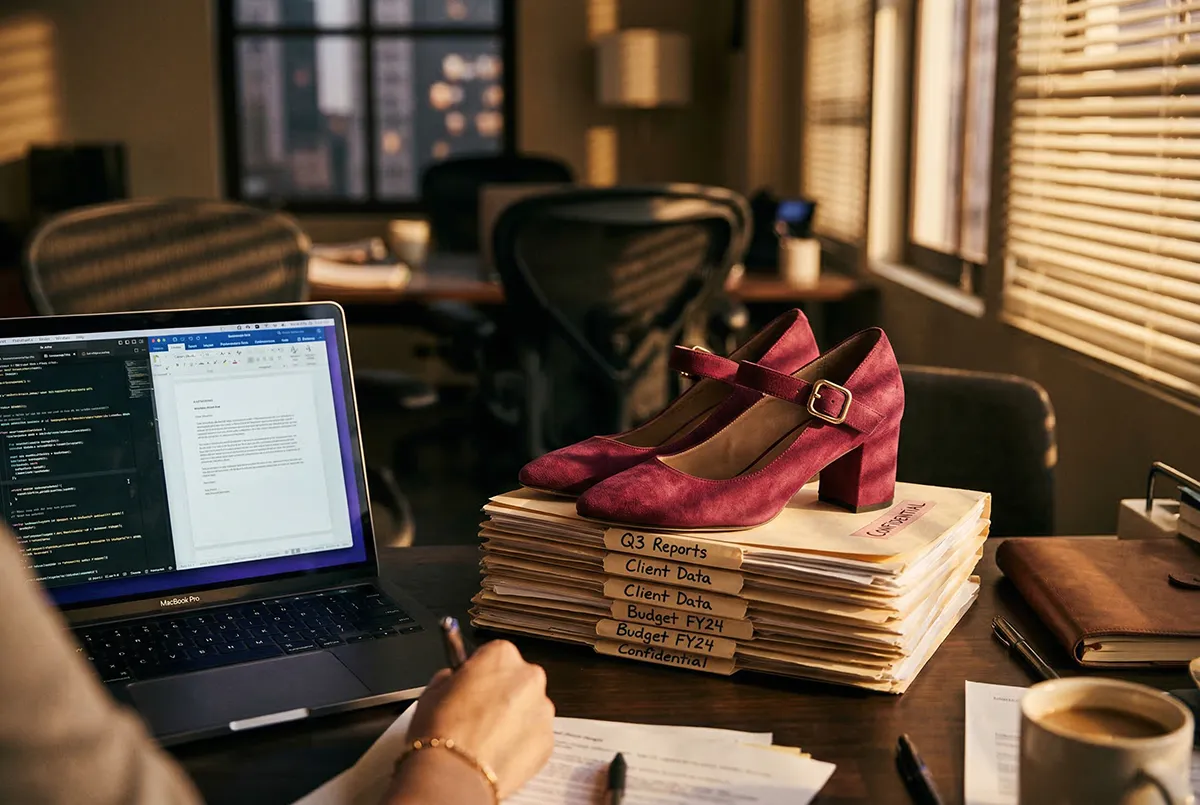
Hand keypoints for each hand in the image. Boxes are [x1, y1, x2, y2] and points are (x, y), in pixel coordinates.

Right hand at [391, 640, 554, 801]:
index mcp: (501, 656)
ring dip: (514, 719)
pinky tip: (498, 753)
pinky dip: (521, 743)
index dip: (480, 673)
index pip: (494, 655)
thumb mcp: (432, 691)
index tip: (472, 686)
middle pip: (517, 680)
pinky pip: (535, 736)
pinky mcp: (548, 740)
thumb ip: (450, 678)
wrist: (453, 774)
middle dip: (501, 694)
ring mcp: (542, 710)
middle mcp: (529, 677)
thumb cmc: (442, 731)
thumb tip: (454, 680)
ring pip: (529, 708)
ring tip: (486, 739)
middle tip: (478, 715)